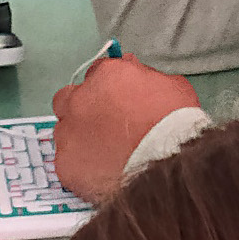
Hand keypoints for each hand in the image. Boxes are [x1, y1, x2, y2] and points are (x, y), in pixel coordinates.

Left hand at [52, 55, 199, 199]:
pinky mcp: (64, 165)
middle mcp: (79, 101)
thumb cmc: (175, 124)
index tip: (114, 100)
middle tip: (102, 125)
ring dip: (78, 138)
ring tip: (103, 153)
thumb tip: (129, 66)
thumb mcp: (171, 86)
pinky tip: (99, 173)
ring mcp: (68, 134)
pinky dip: (79, 167)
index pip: (95, 74)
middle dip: (81, 108)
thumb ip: (144, 75)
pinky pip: (66, 163)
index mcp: (105, 77)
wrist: (167, 166)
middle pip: (67, 99)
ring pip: (63, 132)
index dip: (106, 88)